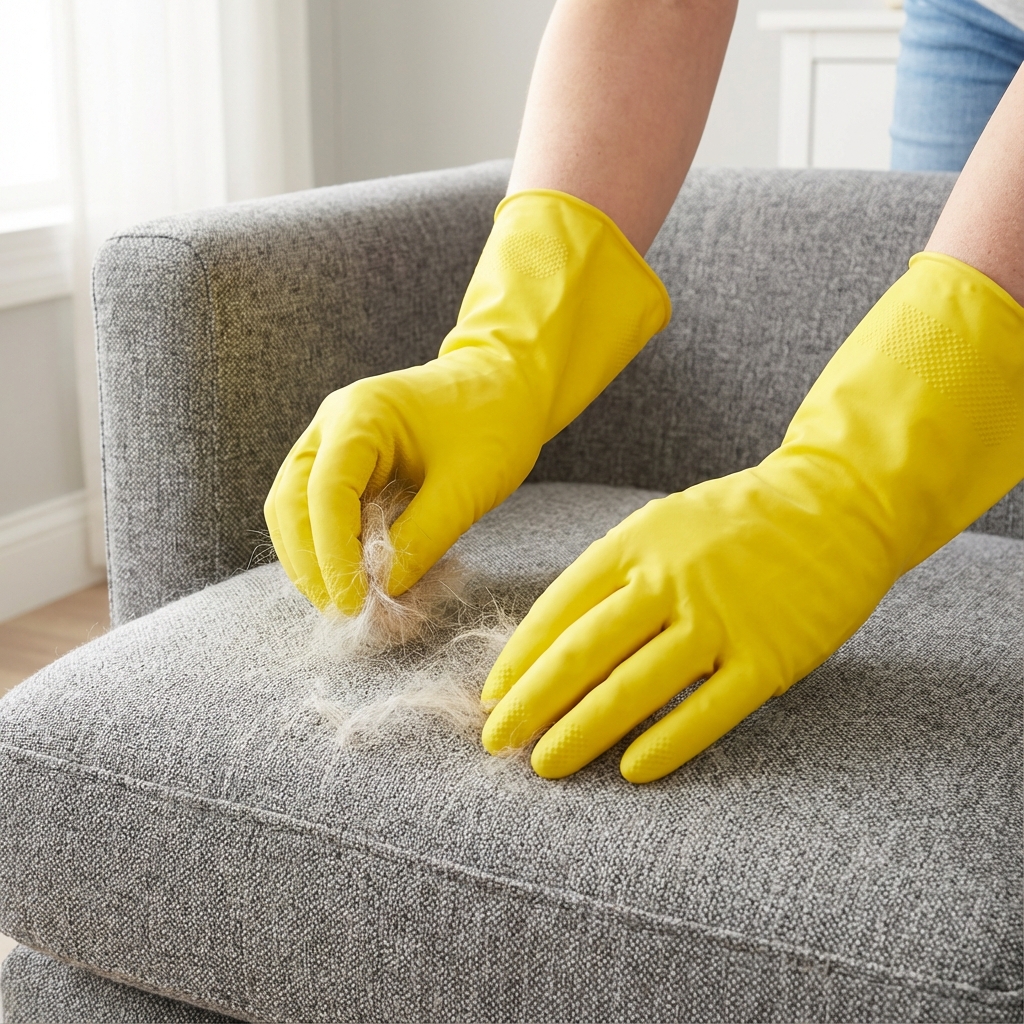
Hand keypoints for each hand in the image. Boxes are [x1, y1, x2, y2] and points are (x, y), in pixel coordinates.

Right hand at [264, 349, 543, 613]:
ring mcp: (332, 442)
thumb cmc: (495, 424)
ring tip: (354, 604)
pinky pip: (321, 512)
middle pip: (291, 505)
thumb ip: (421, 540)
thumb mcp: (466, 488)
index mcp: (361, 415)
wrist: (508, 384)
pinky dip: (335, 548)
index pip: (324, 494)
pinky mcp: (345, 463)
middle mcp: (332, 425)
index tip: (354, 605)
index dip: (332, 557)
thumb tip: (381, 592)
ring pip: (296, 512)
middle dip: (312, 566)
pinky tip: (363, 577)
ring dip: (316, 562)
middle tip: (347, 615)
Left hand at [482, 253, 1023, 780]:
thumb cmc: (736, 523)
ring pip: (634, 686)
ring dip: (581, 731)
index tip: (492, 695)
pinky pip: (708, 709)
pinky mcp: (768, 655)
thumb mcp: (662, 525)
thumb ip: (613, 575)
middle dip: (532, 701)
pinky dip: (666, 742)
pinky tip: (631, 771)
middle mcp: (669, 579)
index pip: (559, 608)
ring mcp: (720, 618)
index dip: (520, 657)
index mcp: (635, 543)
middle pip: (583, 652)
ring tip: (544, 764)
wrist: (836, 505)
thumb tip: (552, 639)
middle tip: (496, 741)